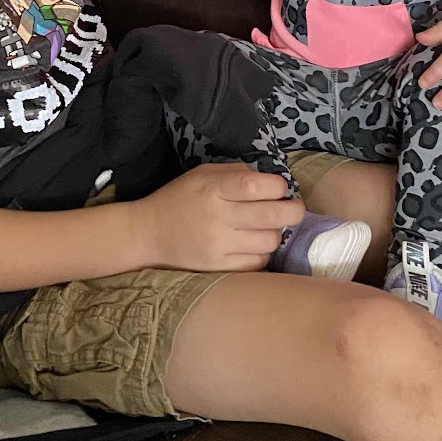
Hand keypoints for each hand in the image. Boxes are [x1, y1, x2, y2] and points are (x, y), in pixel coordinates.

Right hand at [139, 164, 306, 272]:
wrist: (148, 234)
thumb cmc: (178, 199)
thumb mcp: (201, 174)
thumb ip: (235, 173)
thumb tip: (270, 180)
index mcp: (213, 189)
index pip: (257, 185)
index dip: (278, 186)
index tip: (279, 188)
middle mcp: (218, 217)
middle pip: (274, 215)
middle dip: (293, 210)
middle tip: (292, 209)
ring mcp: (219, 245)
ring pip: (270, 241)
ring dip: (275, 233)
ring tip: (265, 227)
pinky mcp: (220, 267)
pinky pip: (258, 262)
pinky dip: (262, 252)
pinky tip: (253, 244)